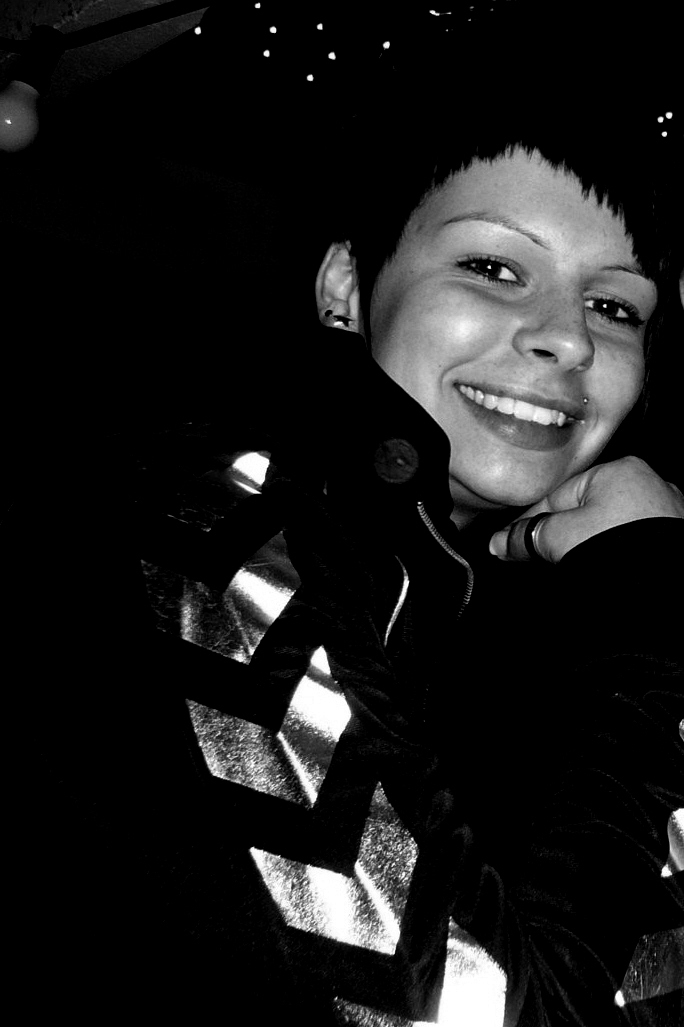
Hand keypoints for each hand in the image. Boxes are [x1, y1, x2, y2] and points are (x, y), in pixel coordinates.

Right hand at [489, 456, 683, 563]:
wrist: (657, 586)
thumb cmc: (615, 549)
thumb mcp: (558, 538)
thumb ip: (525, 536)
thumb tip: (499, 542)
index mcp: (619, 469)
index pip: (559, 496)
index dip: (530, 522)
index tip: (511, 541)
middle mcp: (648, 484)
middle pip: (584, 510)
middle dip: (559, 534)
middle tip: (535, 556)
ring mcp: (665, 514)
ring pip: (607, 526)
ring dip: (585, 544)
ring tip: (566, 564)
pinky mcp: (672, 540)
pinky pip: (629, 539)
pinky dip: (612, 550)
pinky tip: (597, 565)